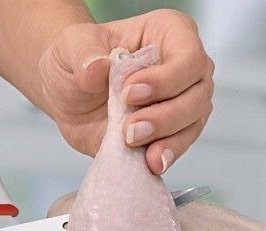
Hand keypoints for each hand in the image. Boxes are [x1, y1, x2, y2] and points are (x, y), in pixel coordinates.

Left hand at [38, 8, 214, 173]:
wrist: (68, 94)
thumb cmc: (78, 60)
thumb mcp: (72, 46)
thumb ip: (84, 54)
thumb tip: (97, 68)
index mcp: (170, 33)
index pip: (188, 56)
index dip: (165, 79)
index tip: (129, 91)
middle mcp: (185, 68)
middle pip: (197, 95)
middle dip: (165, 115)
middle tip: (130, 128)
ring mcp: (183, 102)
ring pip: (193, 123)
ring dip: (167, 139)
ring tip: (133, 143)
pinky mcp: (172, 133)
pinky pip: (179, 146)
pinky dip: (165, 156)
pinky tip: (149, 163)